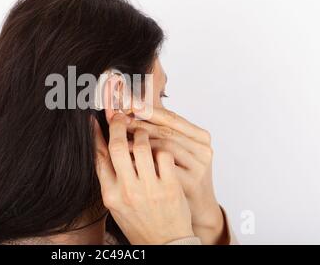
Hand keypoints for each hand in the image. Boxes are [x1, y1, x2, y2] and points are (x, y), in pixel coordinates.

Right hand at [94, 113, 193, 244]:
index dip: (96, 135)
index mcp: (110, 194)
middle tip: (120, 117)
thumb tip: (104, 148)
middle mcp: (127, 190)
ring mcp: (149, 188)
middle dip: (118, 126)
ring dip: (142, 134)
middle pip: (117, 147)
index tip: (95, 121)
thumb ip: (111, 178)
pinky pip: (163, 155)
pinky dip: (161, 148)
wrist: (165, 243)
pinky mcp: (170, 187)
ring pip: (142, 146)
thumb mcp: (117, 204)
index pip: (99, 157)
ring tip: (143, 133)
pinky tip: (160, 150)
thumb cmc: (139, 222)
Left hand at [128, 105, 226, 244]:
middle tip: (116, 119)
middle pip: (165, 130)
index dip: (147, 109)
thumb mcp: (177, 152)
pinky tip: (128, 159)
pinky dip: (143, 161)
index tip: (127, 103)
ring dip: (138, 141)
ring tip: (118, 138)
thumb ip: (160, 131)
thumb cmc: (178, 180)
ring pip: (163, 145)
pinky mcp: (190, 184)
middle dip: (138, 124)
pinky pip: (162, 167)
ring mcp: (198, 167)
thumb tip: (131, 109)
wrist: (189, 217)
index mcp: (201, 137)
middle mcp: (203, 149)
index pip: (171, 117)